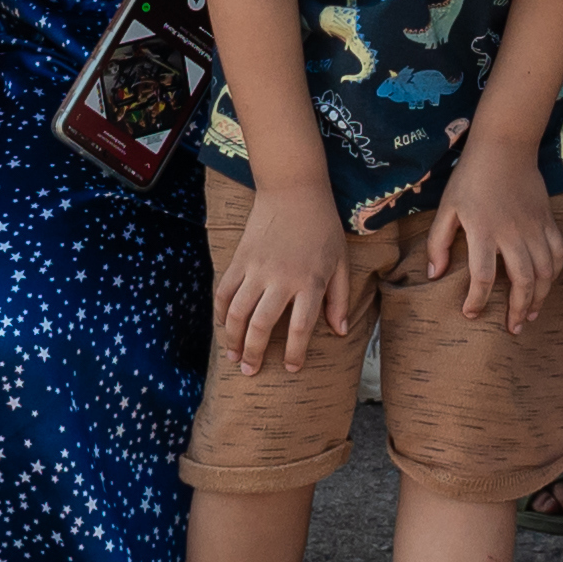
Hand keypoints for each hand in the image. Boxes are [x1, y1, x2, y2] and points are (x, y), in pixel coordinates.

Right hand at [218, 185, 356, 375]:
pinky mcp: (240, 259)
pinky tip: (224, 326)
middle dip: (254, 353)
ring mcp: (257, 268)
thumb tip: (339, 332)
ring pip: (237, 312)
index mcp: (310, 281)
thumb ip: (339, 298)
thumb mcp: (341, 261)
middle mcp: (281, 278)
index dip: (293, 352)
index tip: (290, 368)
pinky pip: (224, 291)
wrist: (294, 190)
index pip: (300, 327)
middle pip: (261, 325)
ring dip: (232, 339)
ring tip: (233, 357)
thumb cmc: (323, 227)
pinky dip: (221, 312)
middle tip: (250, 371)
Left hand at [430, 149, 562, 331]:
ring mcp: (534, 227)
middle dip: (519, 309)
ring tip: (531, 314)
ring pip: (545, 272)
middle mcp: (512, 233)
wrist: (504, 147)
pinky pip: (558, 253)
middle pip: (522, 281)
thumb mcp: (447, 207)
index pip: (483, 276)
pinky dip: (554, 273)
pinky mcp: (548, 220)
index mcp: (483, 231)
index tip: (471, 313)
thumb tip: (434, 275)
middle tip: (513, 328)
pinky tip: (546, 285)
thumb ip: (439, 242)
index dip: (477, 300)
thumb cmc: (470, 178)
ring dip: (540, 297)